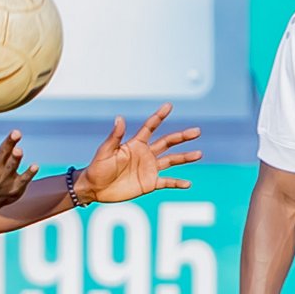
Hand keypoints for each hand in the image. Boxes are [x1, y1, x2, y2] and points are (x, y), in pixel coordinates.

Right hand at [0, 125, 37, 213]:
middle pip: (2, 154)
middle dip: (9, 143)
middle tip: (16, 132)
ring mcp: (5, 179)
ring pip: (11, 167)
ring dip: (16, 159)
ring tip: (19, 150)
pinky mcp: (15, 188)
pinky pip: (23, 180)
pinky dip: (29, 173)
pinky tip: (35, 166)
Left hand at [74, 104, 201, 204]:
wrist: (95, 188)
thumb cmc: (98, 168)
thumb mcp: (105, 151)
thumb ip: (115, 136)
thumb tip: (119, 118)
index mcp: (135, 144)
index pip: (150, 127)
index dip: (159, 116)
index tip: (169, 106)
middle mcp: (145, 154)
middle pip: (167, 143)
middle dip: (182, 137)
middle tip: (196, 131)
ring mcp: (149, 169)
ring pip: (171, 160)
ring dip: (185, 157)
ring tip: (199, 154)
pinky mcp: (149, 183)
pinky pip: (167, 182)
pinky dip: (177, 183)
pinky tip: (188, 183)